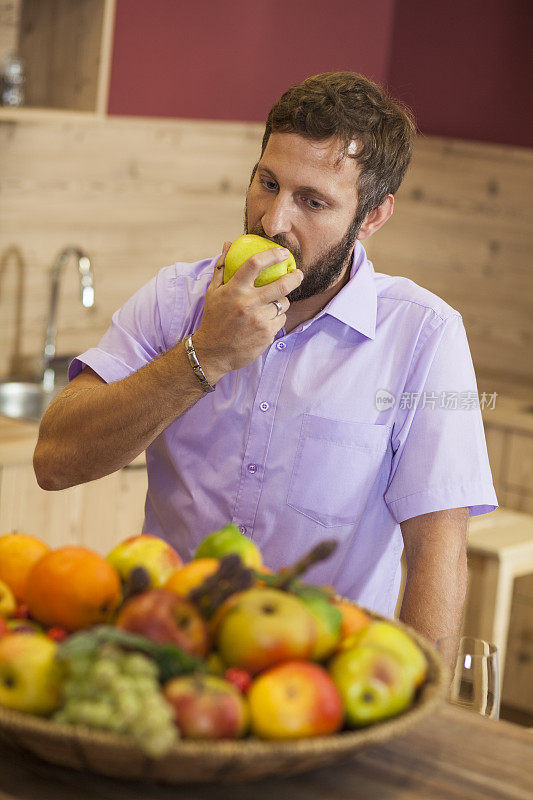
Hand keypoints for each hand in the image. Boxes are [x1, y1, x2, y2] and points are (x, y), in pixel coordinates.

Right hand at [193, 241, 302, 381]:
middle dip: (295, 277)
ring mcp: (259, 320)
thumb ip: (222, 267)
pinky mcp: (266, 334)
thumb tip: (228, 244)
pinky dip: (277, 318)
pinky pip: (281, 319)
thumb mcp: (213, 292)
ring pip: (283, 303)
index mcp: (234, 290)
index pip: (255, 264)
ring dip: (281, 302)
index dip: (272, 254)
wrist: (213, 351)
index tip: (283, 252)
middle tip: (298, 273)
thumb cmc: (214, 318)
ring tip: (270, 305)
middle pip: (281, 284)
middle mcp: (248, 303)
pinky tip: (265, 321)